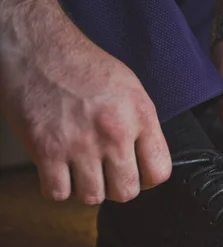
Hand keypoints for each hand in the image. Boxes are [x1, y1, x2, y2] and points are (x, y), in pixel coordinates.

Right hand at [0, 32, 170, 204]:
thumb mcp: (131, 89)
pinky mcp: (47, 150)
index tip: (139, 175)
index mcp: (140, 116)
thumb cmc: (84, 66)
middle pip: (127, 192)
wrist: (39, 48)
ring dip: (87, 189)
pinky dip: (58, 188)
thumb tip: (148, 159)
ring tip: (82, 171)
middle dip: (118, 188)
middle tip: (108, 175)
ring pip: (93, 197)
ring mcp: (80, 143)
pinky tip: (59, 171)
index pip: (160, 171)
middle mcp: (114, 132)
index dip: (149, 179)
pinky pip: (58, 193)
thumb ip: (143, 126)